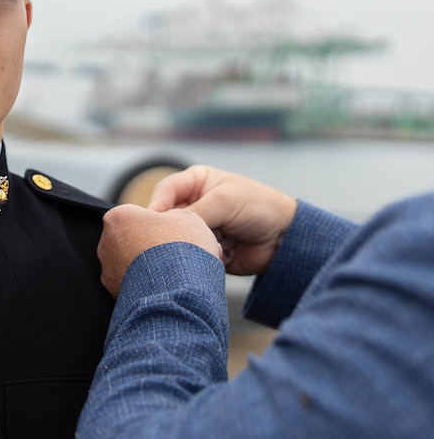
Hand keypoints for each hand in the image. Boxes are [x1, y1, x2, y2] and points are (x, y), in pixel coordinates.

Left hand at [99, 204, 220, 297]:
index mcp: (118, 217)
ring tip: (169, 273)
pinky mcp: (113, 292)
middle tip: (173, 254)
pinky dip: (143, 284)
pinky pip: (130, 283)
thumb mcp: (186, 217)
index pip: (137, 215)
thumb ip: (170, 215)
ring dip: (145, 266)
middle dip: (148, 245)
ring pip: (129, 262)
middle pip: (131, 238)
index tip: (174, 234)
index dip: (159, 224)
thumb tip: (168, 222)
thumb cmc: (181, 250)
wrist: (177, 293)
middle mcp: (105, 242)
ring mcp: (107, 269)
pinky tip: (161, 288)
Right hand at [147, 165, 297, 275]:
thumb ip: (192, 212)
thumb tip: (164, 226)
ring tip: (216, 242)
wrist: (286, 239)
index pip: (164, 192)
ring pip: (178, 239)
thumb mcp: (224, 202)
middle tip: (180, 237)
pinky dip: (203, 256)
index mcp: (195, 183)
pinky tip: (222, 253)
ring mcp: (199, 228)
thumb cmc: (260, 207)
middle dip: (176, 228)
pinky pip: (192, 255)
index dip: (156, 206)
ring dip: (193, 243)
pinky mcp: (205, 249)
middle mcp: (194, 204)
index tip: (152, 221)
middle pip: (168, 218)